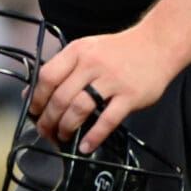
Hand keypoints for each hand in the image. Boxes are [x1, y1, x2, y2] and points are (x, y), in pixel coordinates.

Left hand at [30, 24, 186, 153]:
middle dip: (48, 119)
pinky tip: (86, 145)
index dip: (37, 98)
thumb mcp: (86, 50)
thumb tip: (33, 91)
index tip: (33, 111)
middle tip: (45, 130)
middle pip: (61, 96)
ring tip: (62, 136)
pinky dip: (94, 136)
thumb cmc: (119, 50)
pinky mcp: (130, 96)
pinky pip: (108, 120)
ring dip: (66, 127)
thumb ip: (62, 68)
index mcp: (77, 51)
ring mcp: (112, 80)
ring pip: (80, 108)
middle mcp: (92, 64)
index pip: (47, 76)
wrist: (156, 44)